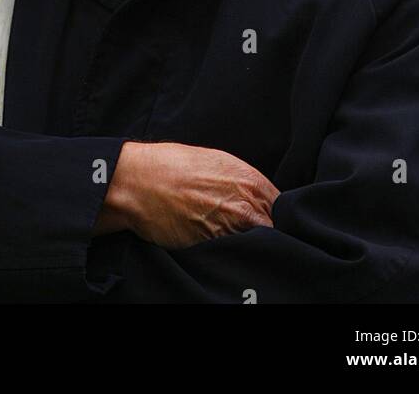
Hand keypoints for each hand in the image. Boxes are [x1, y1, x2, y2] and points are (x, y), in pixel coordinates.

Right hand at [94, 140, 278, 249]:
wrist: (136, 182)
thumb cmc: (169, 166)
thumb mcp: (213, 161)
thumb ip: (241, 182)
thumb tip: (257, 200)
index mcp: (248, 179)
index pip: (282, 208)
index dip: (277, 217)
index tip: (269, 223)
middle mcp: (244, 203)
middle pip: (274, 229)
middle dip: (268, 234)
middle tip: (253, 237)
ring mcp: (229, 227)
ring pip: (255, 246)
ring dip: (249, 247)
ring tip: (233, 243)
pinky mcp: (211, 247)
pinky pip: (231, 257)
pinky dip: (230, 257)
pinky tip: (218, 250)